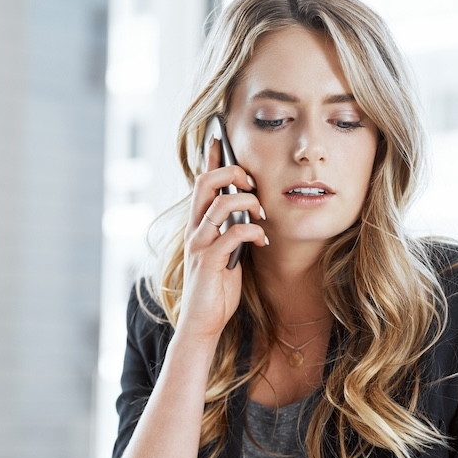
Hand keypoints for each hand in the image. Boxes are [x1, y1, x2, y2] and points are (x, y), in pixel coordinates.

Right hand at [175, 140, 266, 343]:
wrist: (202, 322)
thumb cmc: (216, 288)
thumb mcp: (226, 253)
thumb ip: (231, 230)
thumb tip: (250, 211)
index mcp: (197, 224)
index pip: (201, 181)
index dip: (210, 157)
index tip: (219, 136)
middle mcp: (194, 229)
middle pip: (206, 181)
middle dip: (232, 172)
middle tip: (252, 182)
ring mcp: (199, 244)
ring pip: (220, 203)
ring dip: (247, 201)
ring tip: (261, 213)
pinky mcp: (208, 261)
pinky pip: (232, 233)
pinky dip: (252, 231)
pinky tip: (263, 238)